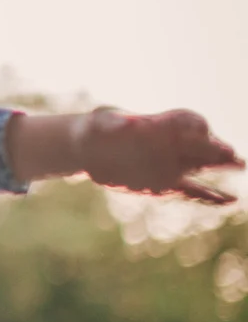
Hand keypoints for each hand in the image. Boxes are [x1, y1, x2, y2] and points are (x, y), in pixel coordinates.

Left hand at [73, 107, 243, 203]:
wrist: (89, 149)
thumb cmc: (96, 129)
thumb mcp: (99, 121)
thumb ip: (110, 121)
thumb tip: (124, 124)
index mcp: (159, 123)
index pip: (187, 120)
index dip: (194, 125)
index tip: (200, 132)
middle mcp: (171, 143)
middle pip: (202, 144)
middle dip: (216, 148)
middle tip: (230, 154)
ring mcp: (170, 164)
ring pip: (202, 166)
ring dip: (221, 168)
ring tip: (240, 166)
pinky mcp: (165, 183)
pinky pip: (192, 190)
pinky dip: (209, 196)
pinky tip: (229, 200)